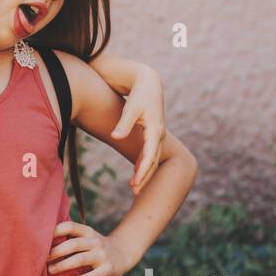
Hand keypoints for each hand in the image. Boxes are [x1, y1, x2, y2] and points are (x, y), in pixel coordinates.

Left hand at [46, 221, 136, 275]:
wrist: (123, 254)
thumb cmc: (95, 246)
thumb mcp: (86, 237)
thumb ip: (70, 237)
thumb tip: (42, 241)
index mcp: (87, 231)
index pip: (70, 226)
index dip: (55, 231)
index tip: (41, 239)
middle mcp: (95, 241)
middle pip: (73, 244)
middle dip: (56, 252)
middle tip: (42, 259)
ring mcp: (102, 255)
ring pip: (80, 259)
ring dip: (63, 265)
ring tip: (51, 270)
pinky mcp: (108, 269)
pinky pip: (92, 275)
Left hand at [111, 66, 165, 195]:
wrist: (149, 83)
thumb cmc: (139, 94)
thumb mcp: (131, 108)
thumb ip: (124, 123)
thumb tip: (116, 137)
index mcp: (156, 129)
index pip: (151, 155)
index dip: (143, 170)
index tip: (136, 182)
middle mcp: (159, 134)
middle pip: (153, 161)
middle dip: (145, 177)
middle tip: (135, 192)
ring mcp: (158, 135)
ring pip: (153, 159)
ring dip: (144, 173)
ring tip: (135, 188)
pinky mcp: (153, 133)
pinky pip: (150, 153)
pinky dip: (144, 164)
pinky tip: (136, 172)